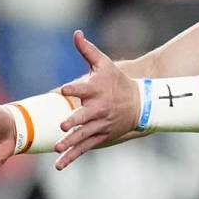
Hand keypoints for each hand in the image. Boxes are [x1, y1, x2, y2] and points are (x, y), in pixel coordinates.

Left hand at [54, 30, 140, 170]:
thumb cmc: (117, 81)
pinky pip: (84, 148)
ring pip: (83, 135)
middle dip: (75, 121)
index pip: (83, 88)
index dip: (73, 89)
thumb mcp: (104, 64)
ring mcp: (100, 124)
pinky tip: (59, 165)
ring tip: (58, 147)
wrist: (140, 104)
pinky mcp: (100, 136)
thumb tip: (76, 33)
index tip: (63, 90)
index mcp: (96, 90)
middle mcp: (98, 108)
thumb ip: (88, 51)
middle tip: (65, 125)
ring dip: (71, 142)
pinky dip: (72, 157)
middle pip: (85, 116)